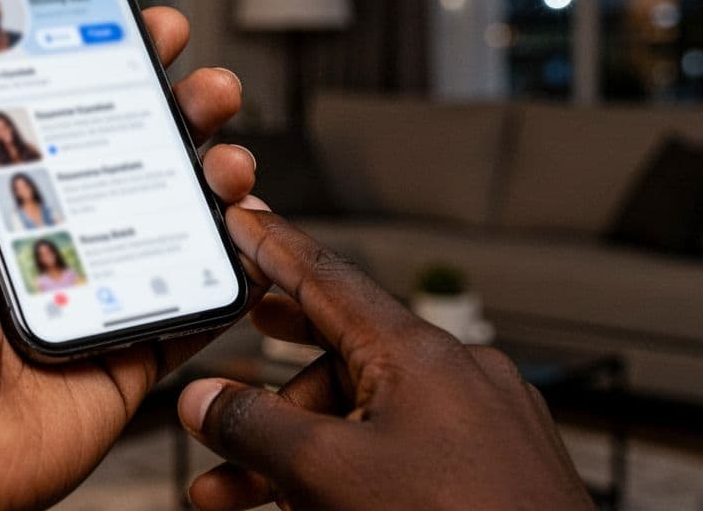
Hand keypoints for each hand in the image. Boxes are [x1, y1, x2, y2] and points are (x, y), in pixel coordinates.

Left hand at [0, 8, 262, 509]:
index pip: (51, 113)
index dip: (98, 68)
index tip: (137, 26)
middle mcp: (39, 234)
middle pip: (124, 155)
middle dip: (175, 110)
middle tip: (206, 80)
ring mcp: (87, 288)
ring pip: (167, 217)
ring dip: (209, 176)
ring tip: (230, 152)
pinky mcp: (122, 344)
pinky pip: (186, 300)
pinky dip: (224, 267)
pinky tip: (244, 228)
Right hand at [176, 210, 592, 510]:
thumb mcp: (326, 473)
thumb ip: (255, 426)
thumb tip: (206, 398)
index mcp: (419, 353)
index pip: (328, 277)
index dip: (274, 248)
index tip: (245, 219)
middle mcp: (459, 376)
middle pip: (341, 357)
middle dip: (271, 384)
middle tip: (231, 370)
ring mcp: (484, 425)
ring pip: (370, 416)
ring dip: (301, 450)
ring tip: (239, 494)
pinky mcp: (496, 470)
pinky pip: (406, 447)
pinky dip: (353, 467)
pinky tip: (313, 503)